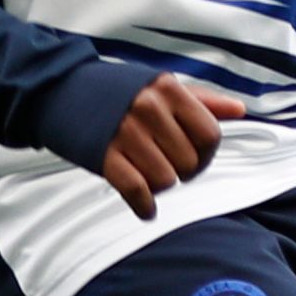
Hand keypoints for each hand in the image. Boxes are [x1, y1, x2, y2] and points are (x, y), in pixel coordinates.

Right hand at [99, 73, 246, 217]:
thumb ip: (201, 100)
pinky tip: (146, 209)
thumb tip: (239, 110)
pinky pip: (136, 191)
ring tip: (150, 175)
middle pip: (190, 162)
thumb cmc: (115, 91)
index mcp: (168, 90)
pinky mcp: (103, 155)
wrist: (57, 89)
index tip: (196, 157)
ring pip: (166, 180)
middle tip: (168, 166)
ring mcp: (125, 133)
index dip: (207, 154)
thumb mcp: (159, 86)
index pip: (210, 135)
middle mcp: (148, 109)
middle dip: (184, 171)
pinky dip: (144, 206)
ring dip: (161, 185)